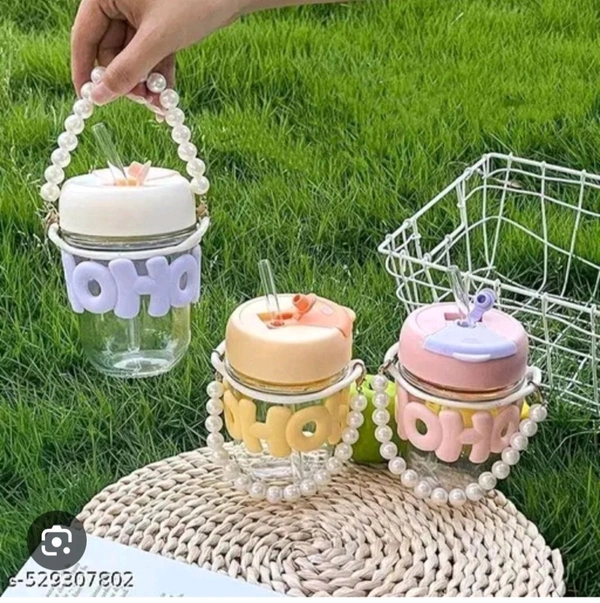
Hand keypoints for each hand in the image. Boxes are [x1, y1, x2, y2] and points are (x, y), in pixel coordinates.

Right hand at [71, 0, 246, 104]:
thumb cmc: (195, 1)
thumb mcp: (158, 38)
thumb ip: (127, 69)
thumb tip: (98, 97)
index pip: (84, 37)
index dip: (85, 72)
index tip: (88, 101)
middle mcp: (118, 0)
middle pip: (110, 51)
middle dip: (127, 80)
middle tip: (144, 101)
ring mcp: (140, 12)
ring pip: (133, 57)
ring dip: (144, 82)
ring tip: (160, 103)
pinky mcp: (160, 23)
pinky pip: (151, 54)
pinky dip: (158, 74)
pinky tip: (167, 95)